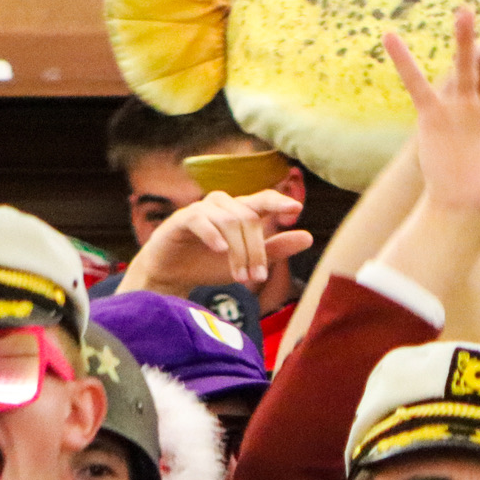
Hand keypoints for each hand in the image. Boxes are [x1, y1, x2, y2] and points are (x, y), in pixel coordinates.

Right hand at [121, 191, 313, 294]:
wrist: (170, 277)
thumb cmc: (208, 265)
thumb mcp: (247, 262)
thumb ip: (276, 250)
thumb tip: (309, 236)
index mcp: (240, 212)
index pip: (263, 200)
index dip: (279, 201)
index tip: (296, 207)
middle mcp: (223, 205)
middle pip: (249, 219)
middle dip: (256, 251)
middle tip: (256, 280)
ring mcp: (201, 210)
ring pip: (229, 221)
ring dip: (238, 251)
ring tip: (240, 278)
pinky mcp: (181, 219)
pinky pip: (200, 219)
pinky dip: (213, 234)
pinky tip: (220, 250)